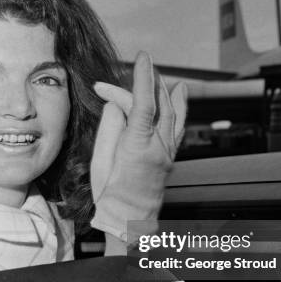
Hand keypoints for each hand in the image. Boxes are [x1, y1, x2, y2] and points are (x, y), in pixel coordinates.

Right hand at [90, 51, 186, 240]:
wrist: (129, 223)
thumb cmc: (109, 195)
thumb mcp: (100, 160)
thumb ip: (110, 127)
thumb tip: (117, 104)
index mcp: (137, 147)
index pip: (144, 103)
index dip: (143, 78)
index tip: (142, 57)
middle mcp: (158, 147)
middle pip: (156, 105)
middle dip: (145, 83)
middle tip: (132, 71)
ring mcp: (168, 153)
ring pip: (172, 114)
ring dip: (165, 91)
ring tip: (160, 73)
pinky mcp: (170, 158)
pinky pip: (178, 126)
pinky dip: (179, 107)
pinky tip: (180, 93)